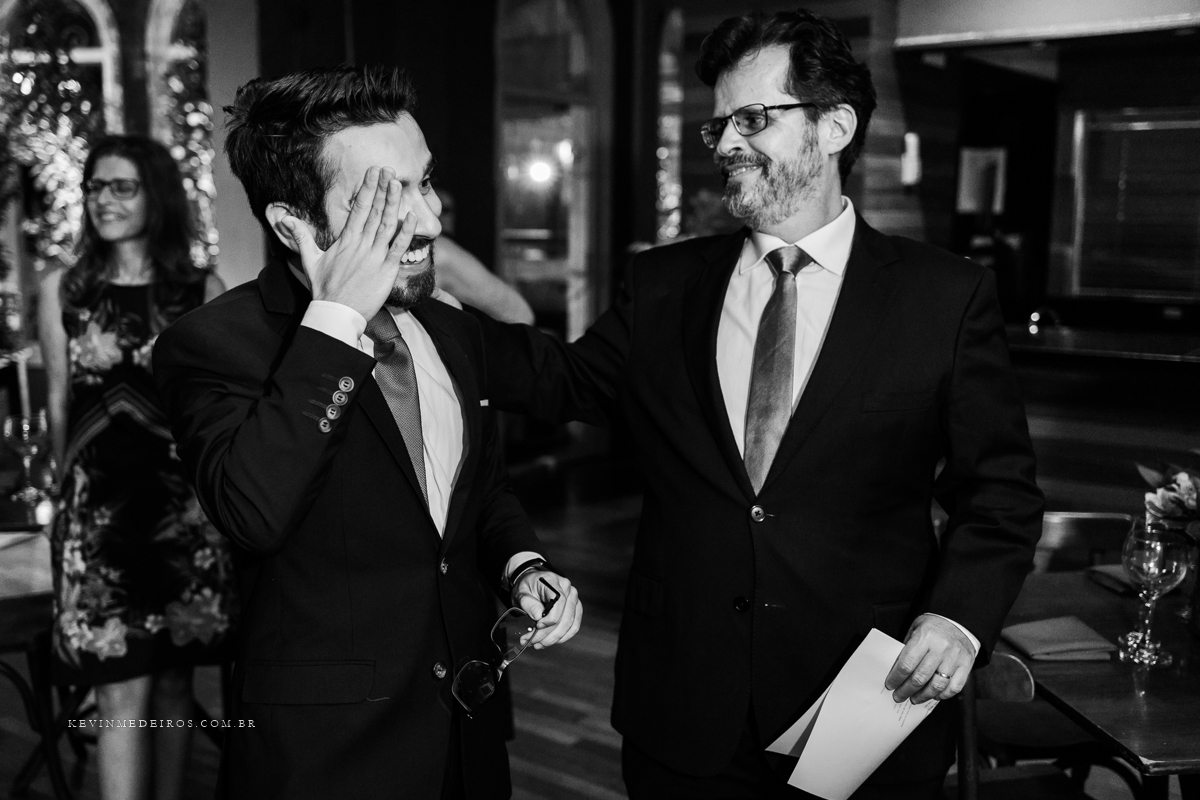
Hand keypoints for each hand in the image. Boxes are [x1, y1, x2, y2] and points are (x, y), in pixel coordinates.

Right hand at [282, 166, 415, 320]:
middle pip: (374, 211)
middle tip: (389, 170)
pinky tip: (412, 216)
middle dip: (382, 189)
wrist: (336, 313)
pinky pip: (399, 247)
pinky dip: (407, 232)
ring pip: (387, 225)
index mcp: (346, 240)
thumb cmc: (324, 289)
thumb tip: (285, 219)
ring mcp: (375, 257)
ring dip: (394, 203)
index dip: (367, 188)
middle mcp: (361, 245)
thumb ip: (301, 236)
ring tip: (398, 184)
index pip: (358, 208)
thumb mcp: (309, 260)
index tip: (373, 172)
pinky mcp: (387, 270)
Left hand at [513, 571, 581, 649]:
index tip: (537, 626)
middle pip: (565, 617)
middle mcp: (568, 589)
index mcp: (554, 581)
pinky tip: (549, 641)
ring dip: (554, 638)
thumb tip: (538, 616)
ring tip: (538, 644)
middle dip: (548, 634)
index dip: (550, 619)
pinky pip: (573, 627)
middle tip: (532, 641)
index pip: (559, 602)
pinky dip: (562, 637)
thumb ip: (528, 603)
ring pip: (570, 625)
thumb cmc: (527, 587)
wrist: (532, 583)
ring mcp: (574, 599)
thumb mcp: (521, 593)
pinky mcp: (575, 609)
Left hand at [885, 614, 975, 703]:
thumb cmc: (933, 626)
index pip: (906, 664)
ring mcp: (955, 658)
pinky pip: (954, 687)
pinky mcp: (966, 665)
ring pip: (937, 685)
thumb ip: (907, 649)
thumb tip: (896, 672)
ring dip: (923, 696)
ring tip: (915, 699)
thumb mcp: (915, 630)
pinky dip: (943, 695)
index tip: (890, 685)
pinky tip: (935, 696)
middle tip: (899, 696)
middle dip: (906, 690)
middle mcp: (941, 648)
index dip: (896, 678)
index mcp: (925, 638)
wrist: (958, 620)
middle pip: (920, 677)